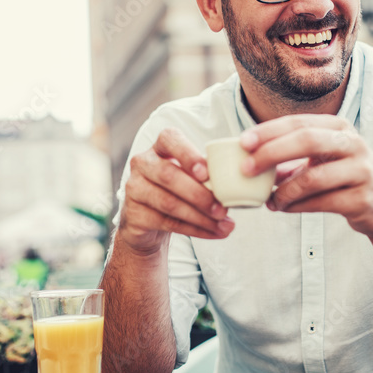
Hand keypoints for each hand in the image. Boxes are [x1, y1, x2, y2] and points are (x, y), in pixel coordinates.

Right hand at [117, 128, 233, 254]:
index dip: (187, 155)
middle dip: (199, 194)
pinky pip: (166, 223)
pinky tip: (213, 233)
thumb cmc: (179, 192)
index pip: (169, 138)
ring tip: (223, 225)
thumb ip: (209, 175)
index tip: (206, 173)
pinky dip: (194, 230)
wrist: (150, 222)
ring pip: (168, 203)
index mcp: (160, 147)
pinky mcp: (133, 214)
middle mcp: (142, 163)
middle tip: (223, 209)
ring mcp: (134, 188)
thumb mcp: (192, 177)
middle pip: (168, 175)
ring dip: (200, 217)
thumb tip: (238, 186)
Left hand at [240, 115, 372, 240]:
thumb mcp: (324, 159)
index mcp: (340, 128)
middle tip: (246, 168)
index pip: (299, 122)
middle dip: (271, 153)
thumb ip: (291, 157)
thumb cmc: (345, 179)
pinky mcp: (363, 199)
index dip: (269, 131)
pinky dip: (297, 206)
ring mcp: (361, 171)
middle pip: (306, 140)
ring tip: (269, 199)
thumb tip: (250, 158)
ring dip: (283, 191)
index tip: (243, 142)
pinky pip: (321, 203)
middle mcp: (353, 144)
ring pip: (313, 177)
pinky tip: (284, 208)